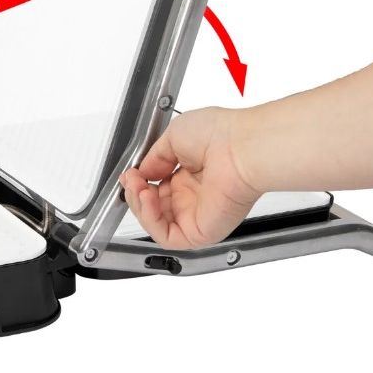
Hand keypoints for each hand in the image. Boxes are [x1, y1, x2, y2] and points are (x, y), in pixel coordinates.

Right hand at [120, 107, 260, 248]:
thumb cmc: (221, 135)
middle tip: (132, 180)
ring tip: (139, 188)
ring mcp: (197, 214)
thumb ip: (153, 157)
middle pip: (153, 208)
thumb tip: (142, 171)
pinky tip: (147, 199)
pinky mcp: (201, 231)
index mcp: (191, 174)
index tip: (131, 174)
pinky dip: (150, 220)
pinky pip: (167, 237)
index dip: (139, 184)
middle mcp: (194, 196)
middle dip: (136, 194)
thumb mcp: (173, 136)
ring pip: (157, 224)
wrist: (241, 147)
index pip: (156, 189)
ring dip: (140, 207)